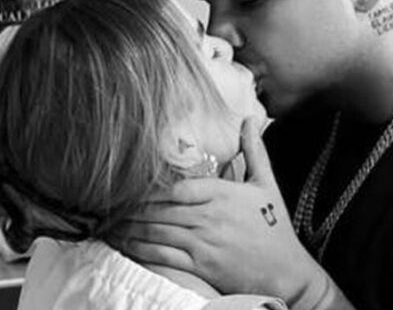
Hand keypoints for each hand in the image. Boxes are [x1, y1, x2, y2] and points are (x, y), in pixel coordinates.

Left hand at [117, 117, 325, 303]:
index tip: (128, 185)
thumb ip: (254, 151)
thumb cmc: (275, 228)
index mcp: (223, 194)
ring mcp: (203, 242)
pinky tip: (124, 245)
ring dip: (127, 228)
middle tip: (106, 205)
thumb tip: (250, 120)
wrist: (286, 272)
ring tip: (106, 224)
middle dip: (129, 208)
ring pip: (156, 231)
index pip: (176, 187)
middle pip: (159, 209)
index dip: (147, 188)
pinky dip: (139, 250)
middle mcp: (209, 216)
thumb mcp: (267, 184)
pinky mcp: (200, 265)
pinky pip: (162, 256)